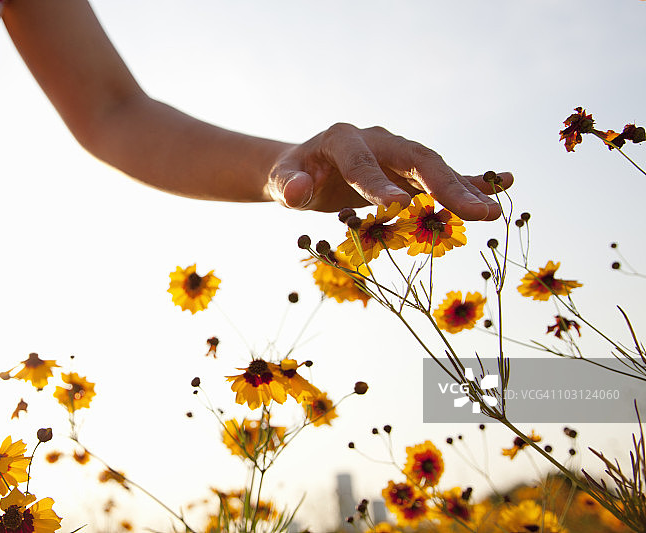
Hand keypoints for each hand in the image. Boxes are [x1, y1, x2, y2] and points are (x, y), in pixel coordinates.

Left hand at [267, 123, 512, 220]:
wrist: (307, 167)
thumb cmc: (293, 175)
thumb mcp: (281, 181)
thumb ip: (288, 185)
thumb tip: (299, 190)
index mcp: (343, 139)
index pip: (363, 163)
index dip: (379, 185)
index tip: (399, 208)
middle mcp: (377, 140)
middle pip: (415, 161)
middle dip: (445, 186)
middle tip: (476, 213)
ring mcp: (396, 154)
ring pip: (434, 170)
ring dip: (463, 191)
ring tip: (492, 213)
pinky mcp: (406, 170)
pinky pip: (440, 175)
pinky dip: (468, 182)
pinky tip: (502, 185)